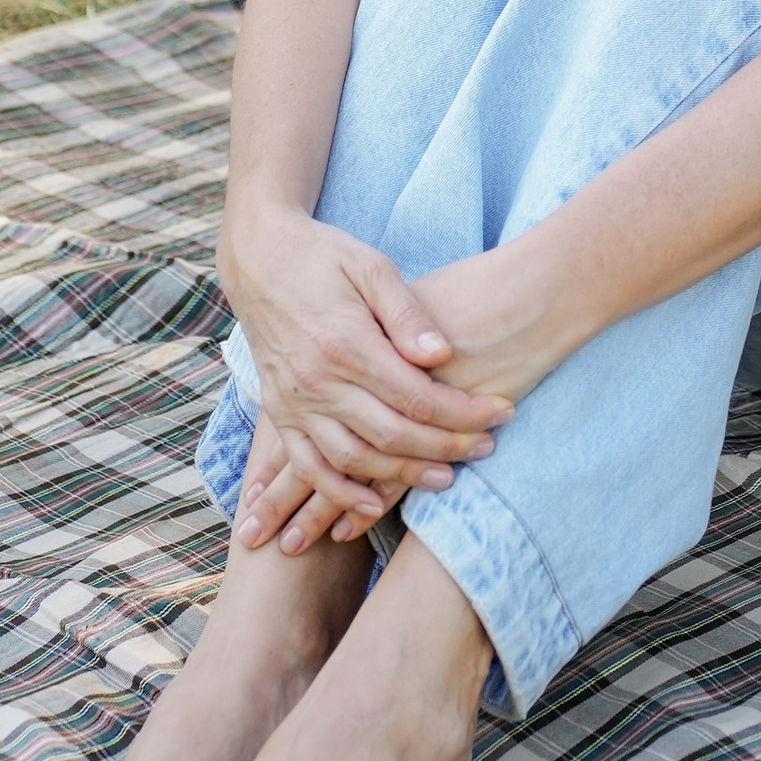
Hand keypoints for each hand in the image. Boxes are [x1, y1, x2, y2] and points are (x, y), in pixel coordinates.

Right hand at [231, 241, 576, 555]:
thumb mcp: (371, 266)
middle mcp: (317, 380)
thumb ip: (406, 313)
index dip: (463, 412)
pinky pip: (307, 466)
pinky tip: (370, 505)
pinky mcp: (279, 414)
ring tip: (446, 477)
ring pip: (354, 459)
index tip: (502, 411)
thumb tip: (441, 352)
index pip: (416, 395)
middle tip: (487, 447)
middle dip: (446, 447)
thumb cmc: (325, 255)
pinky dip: (338, 493)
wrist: (259, 258)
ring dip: (401, 476)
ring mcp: (295, 402)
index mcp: (346, 342)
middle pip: (391, 434)